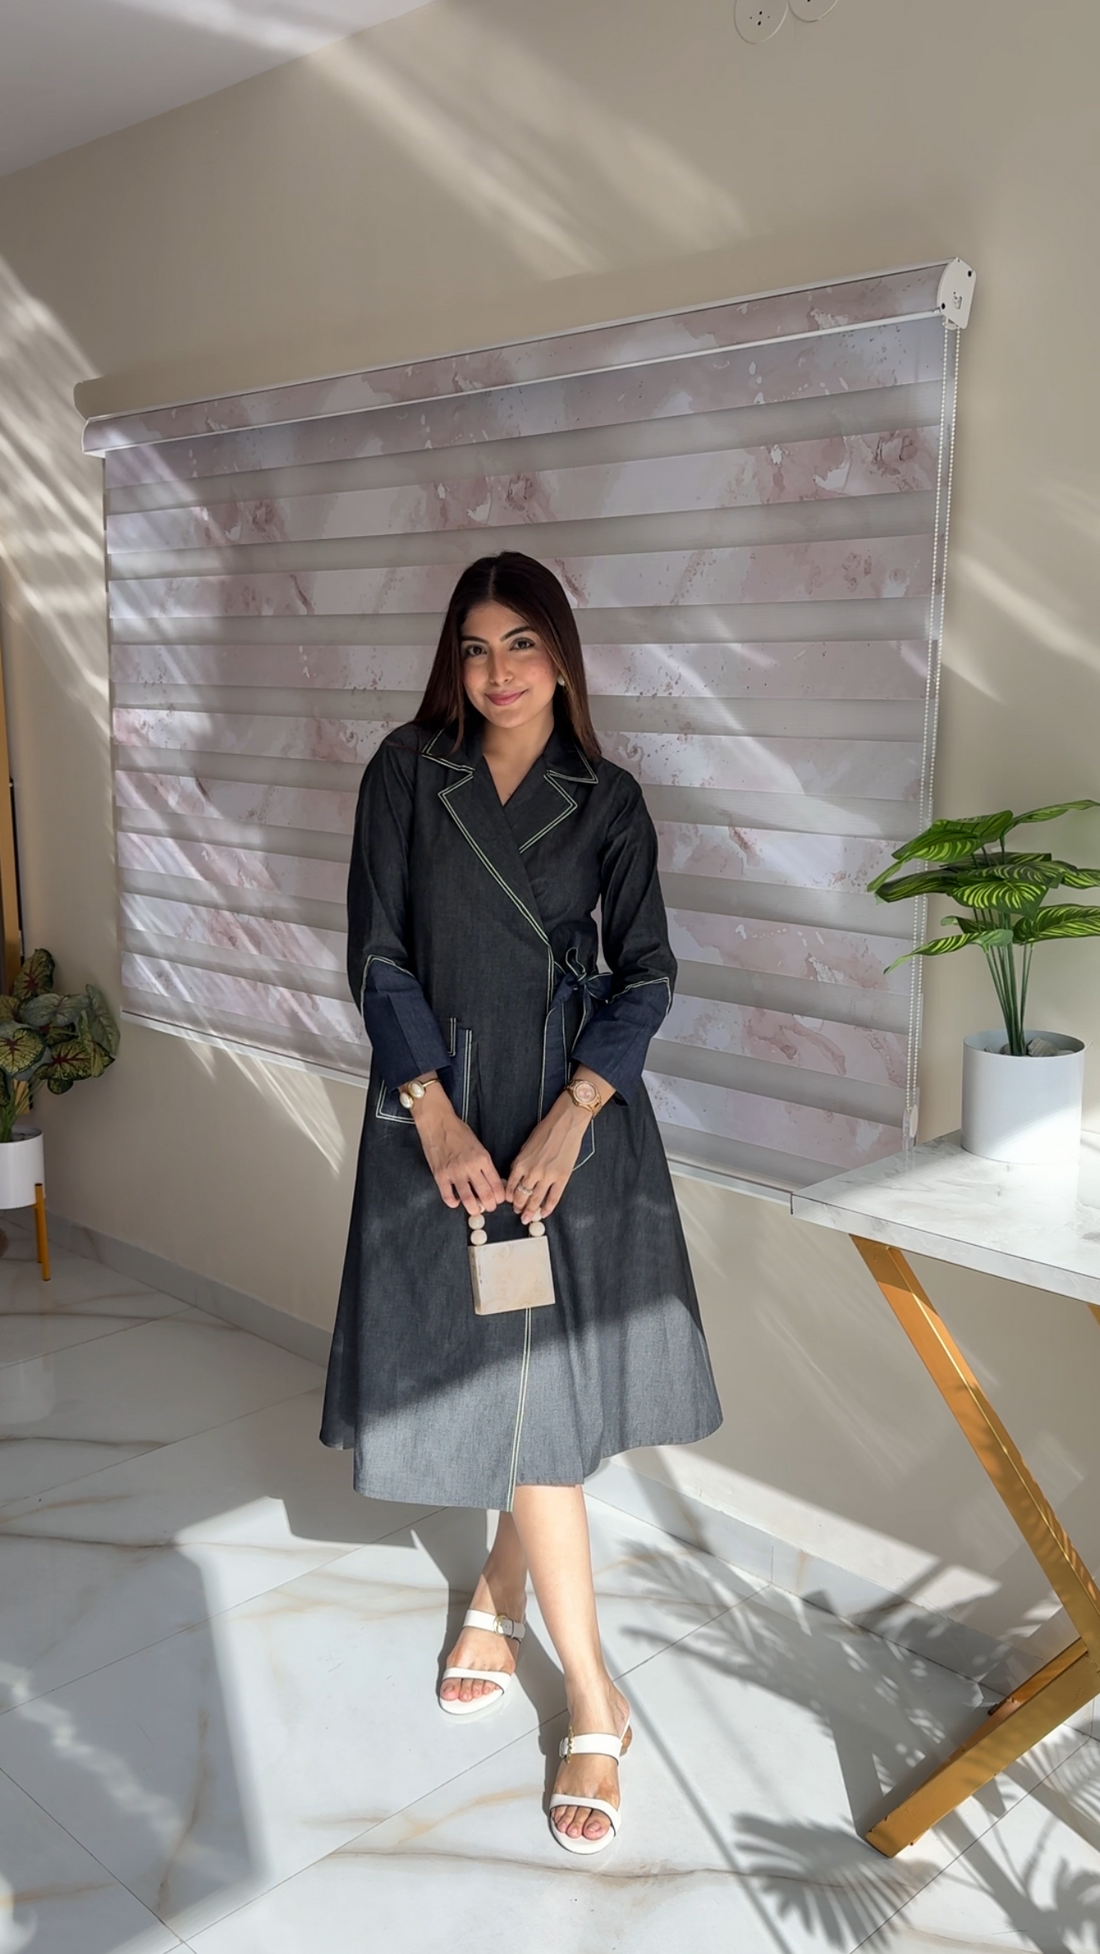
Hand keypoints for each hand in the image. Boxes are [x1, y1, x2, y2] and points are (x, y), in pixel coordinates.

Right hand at [412, 1090, 504, 1215]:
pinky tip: (456, 1203)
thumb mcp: (478, 1145)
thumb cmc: (458, 1131)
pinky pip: (448, 1196)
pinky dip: (453, 1202)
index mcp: (483, 1158)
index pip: (496, 1183)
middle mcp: (470, 1167)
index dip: (499, 1196)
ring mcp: (454, 1172)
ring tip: (475, 1210)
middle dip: (490, 1205)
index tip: (499, 1200)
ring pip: (468, 1199)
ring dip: (474, 1208)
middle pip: (485, 1194)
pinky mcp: (440, 1175)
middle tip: (489, 1208)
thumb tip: (491, 1180)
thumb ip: (484, 1163)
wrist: (437, 1122)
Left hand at [507, 1094, 590, 1222]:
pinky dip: (548, 1208)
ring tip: (528, 1218)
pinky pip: (553, 1198)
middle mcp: (532, 1172)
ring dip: (531, 1211)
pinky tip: (545, 1213)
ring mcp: (548, 1177)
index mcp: (521, 1163)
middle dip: (519, 1207)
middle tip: (519, 1213)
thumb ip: (520, 1163)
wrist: (565, 1124)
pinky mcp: (562, 1178)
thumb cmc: (545, 1131)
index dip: (510, 1197)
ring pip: (536, 1200)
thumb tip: (517, 1177)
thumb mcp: (526, 1146)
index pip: (512, 1186)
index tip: (511, 1203)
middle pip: (522, 1196)